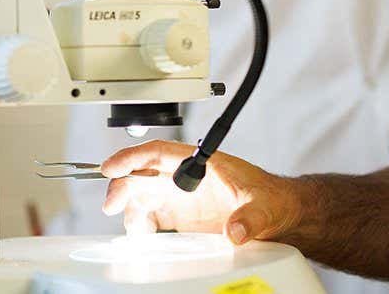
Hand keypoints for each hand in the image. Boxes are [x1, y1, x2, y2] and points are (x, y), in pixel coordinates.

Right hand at [101, 140, 304, 244]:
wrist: (277, 215)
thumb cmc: (271, 198)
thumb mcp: (265, 206)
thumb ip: (251, 217)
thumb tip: (236, 231)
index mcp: (200, 162)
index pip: (157, 152)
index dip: (131, 157)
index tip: (111, 167)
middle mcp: (184, 176)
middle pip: (142, 173)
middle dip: (122, 186)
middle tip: (111, 205)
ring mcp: (180, 196)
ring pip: (141, 196)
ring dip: (130, 210)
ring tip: (135, 230)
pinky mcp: (180, 215)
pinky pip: (150, 216)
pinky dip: (140, 225)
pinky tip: (143, 236)